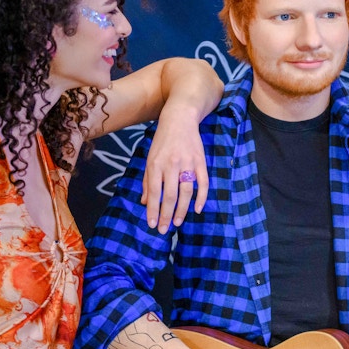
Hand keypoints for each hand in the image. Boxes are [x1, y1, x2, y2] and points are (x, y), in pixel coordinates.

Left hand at [141, 106, 208, 233]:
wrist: (180, 119)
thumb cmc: (162, 141)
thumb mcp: (150, 158)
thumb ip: (148, 181)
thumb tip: (146, 202)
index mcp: (156, 164)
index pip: (154, 193)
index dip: (153, 210)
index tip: (152, 224)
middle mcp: (171, 165)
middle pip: (170, 196)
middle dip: (166, 215)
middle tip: (164, 229)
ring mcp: (188, 163)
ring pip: (186, 192)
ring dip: (182, 210)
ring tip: (177, 223)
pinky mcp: (200, 161)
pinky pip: (203, 183)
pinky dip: (202, 197)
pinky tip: (198, 209)